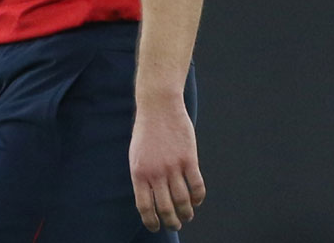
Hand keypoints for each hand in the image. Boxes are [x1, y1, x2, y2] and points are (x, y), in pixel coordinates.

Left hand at [129, 97, 204, 231]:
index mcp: (139, 173)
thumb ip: (142, 176)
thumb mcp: (136, 155)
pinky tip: (196, 200)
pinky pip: (197, 186)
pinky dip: (198, 198)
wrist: (158, 107)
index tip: (156, 227)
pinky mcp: (189, 159)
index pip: (144, 207)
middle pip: (166, 208)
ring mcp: (173, 166)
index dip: (151, 221)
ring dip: (187, 212)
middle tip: (176, 225)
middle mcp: (155, 172)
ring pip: (183, 201)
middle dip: (172, 222)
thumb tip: (149, 200)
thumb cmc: (146, 131)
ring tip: (187, 215)